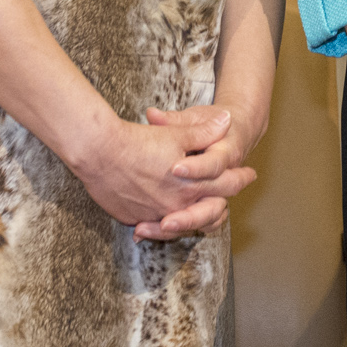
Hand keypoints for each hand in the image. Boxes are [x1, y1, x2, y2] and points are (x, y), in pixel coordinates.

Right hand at [66, 112, 254, 239]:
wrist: (98, 153)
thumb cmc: (138, 141)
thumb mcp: (177, 133)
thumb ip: (204, 132)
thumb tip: (227, 122)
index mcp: (192, 185)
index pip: (227, 185)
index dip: (241, 178)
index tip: (248, 175)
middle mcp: (176, 205)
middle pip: (210, 211)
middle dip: (223, 203)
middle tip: (228, 199)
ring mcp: (155, 215)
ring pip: (183, 224)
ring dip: (195, 216)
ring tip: (200, 210)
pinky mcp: (134, 218)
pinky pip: (155, 224)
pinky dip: (163, 220)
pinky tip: (165, 214)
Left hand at [135, 103, 264, 239]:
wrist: (231, 133)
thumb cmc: (208, 122)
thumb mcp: (191, 120)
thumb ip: (173, 121)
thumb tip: (152, 114)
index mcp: (223, 155)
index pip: (214, 166)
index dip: (197, 168)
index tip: (175, 169)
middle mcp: (218, 182)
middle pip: (212, 208)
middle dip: (188, 217)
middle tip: (167, 221)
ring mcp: (206, 196)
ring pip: (200, 222)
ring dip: (174, 228)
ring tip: (144, 228)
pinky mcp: (194, 203)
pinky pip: (186, 225)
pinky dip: (166, 231)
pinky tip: (140, 229)